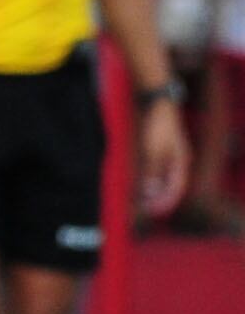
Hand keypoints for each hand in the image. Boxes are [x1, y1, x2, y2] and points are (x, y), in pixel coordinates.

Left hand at [138, 90, 190, 217]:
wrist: (154, 102)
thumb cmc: (157, 125)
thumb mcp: (154, 150)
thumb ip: (153, 171)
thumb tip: (151, 192)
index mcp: (180, 162)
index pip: (176, 188)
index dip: (165, 201)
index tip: (152, 211)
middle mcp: (175, 160)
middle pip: (168, 185)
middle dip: (155, 199)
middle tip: (140, 210)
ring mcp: (166, 155)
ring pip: (159, 178)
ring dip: (149, 190)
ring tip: (134, 200)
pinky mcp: (155, 150)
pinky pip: (151, 170)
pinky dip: (144, 179)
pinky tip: (132, 183)